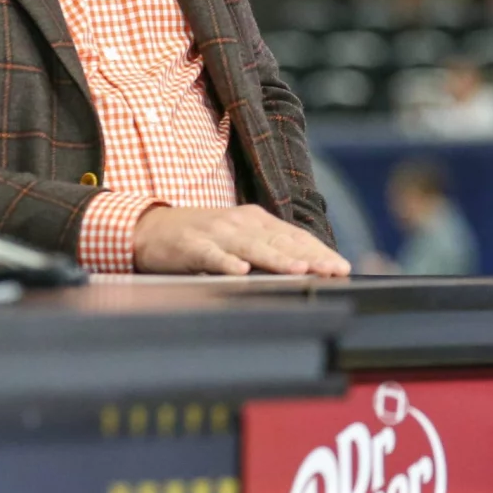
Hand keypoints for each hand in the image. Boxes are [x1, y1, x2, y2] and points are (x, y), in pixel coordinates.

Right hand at [133, 204, 349, 276]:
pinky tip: (240, 272)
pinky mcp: (191, 245)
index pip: (295, 236)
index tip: (341, 267)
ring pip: (252, 247)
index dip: (319, 251)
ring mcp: (217, 232)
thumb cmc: (201, 236)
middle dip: (310, 257)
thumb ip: (267, 248)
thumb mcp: (239, 237)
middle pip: (281, 241)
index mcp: (256, 220)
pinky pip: (211, 255)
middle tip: (333, 271)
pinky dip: (226, 263)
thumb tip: (305, 267)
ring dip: (277, 259)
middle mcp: (241, 222)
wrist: (151, 228)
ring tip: (299, 270)